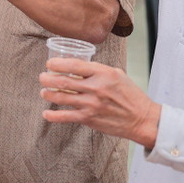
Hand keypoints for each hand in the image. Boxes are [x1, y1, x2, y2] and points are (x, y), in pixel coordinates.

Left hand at [39, 58, 160, 149]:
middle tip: (43, 77)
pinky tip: (46, 113)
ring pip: (61, 97)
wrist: (141, 118)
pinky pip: (66, 116)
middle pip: (63, 81)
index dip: (57, 63)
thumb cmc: (130, 95)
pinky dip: (53, 115)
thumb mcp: (117, 74)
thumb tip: (78, 66)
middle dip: (48, 78)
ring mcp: (91, 104)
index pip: (74, 65)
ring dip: (48, 94)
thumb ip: (97, 70)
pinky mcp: (89, 119)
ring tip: (44, 91)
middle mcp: (96, 88)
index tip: (49, 64)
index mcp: (103, 73)